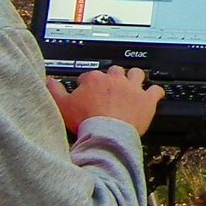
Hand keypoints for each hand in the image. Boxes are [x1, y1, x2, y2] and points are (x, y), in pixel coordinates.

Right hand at [48, 65, 165, 136]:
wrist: (106, 134)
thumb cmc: (86, 121)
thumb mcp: (62, 106)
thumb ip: (55, 91)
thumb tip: (49, 81)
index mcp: (95, 79)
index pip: (90, 76)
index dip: (89, 83)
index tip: (88, 91)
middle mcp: (115, 80)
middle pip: (114, 71)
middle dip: (113, 77)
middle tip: (111, 89)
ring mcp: (132, 88)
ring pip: (136, 74)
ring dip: (134, 78)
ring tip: (132, 85)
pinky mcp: (146, 100)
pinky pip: (156, 90)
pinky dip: (155, 92)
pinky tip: (154, 94)